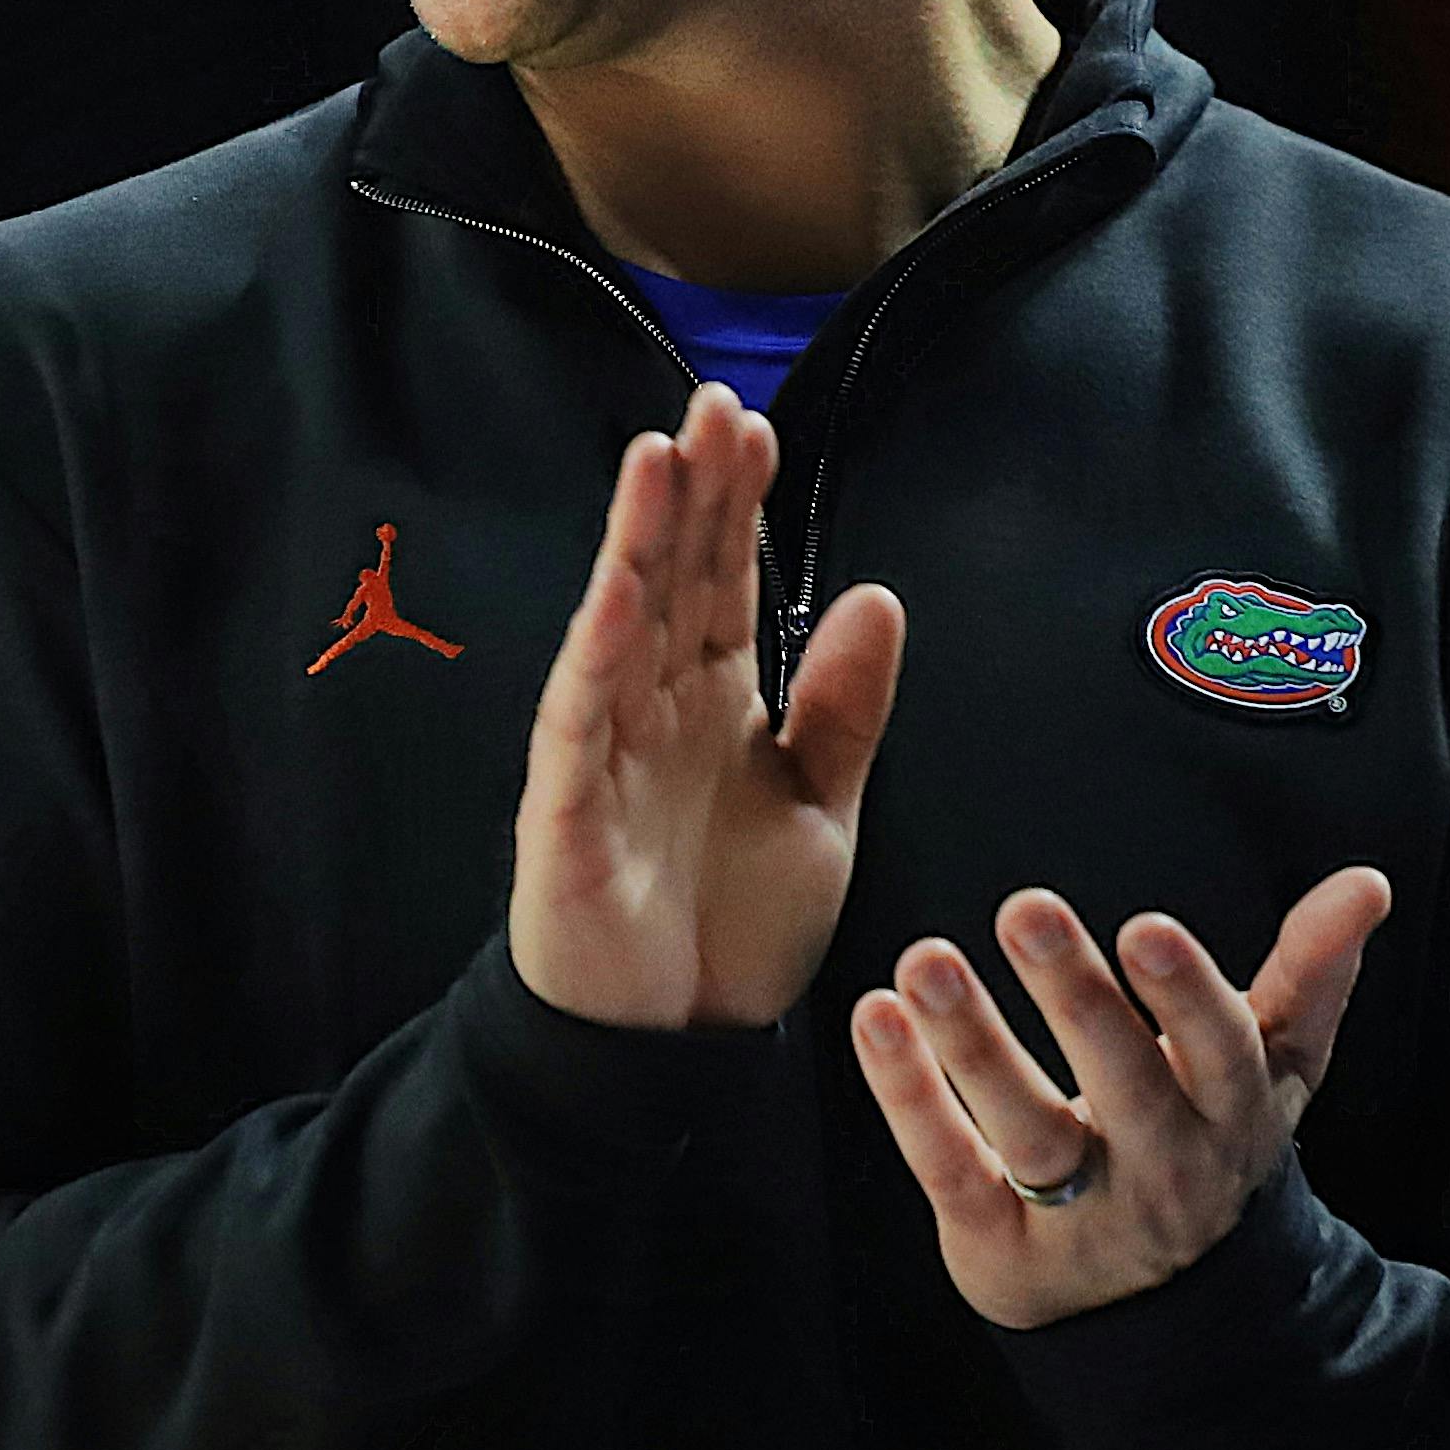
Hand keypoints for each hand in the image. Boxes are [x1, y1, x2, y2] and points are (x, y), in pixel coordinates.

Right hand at [508, 385, 905, 1030]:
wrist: (675, 1047)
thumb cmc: (731, 927)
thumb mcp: (821, 810)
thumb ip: (847, 711)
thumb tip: (881, 595)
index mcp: (716, 700)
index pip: (723, 579)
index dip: (735, 505)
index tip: (755, 427)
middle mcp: (655, 707)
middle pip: (672, 577)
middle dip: (690, 491)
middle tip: (711, 402)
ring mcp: (605, 750)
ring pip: (621, 626)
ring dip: (636, 543)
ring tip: (657, 460)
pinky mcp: (568, 809)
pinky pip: (580, 721)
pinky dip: (597, 658)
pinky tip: (617, 598)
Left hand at [849, 868, 1392, 1325]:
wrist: (1172, 1312)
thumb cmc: (1214, 1146)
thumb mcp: (1274, 1070)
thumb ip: (1312, 974)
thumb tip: (1365, 883)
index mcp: (1234, 1117)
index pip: (1220, 1054)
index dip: (1187, 995)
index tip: (1146, 927)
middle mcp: (1165, 1170)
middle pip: (1124, 1085)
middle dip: (1079, 998)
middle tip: (1027, 909)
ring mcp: (1082, 1218)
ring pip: (1028, 1130)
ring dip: (972, 1043)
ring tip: (926, 961)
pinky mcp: (1001, 1250)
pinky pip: (952, 1169)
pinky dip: (910, 1097)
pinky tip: (877, 1021)